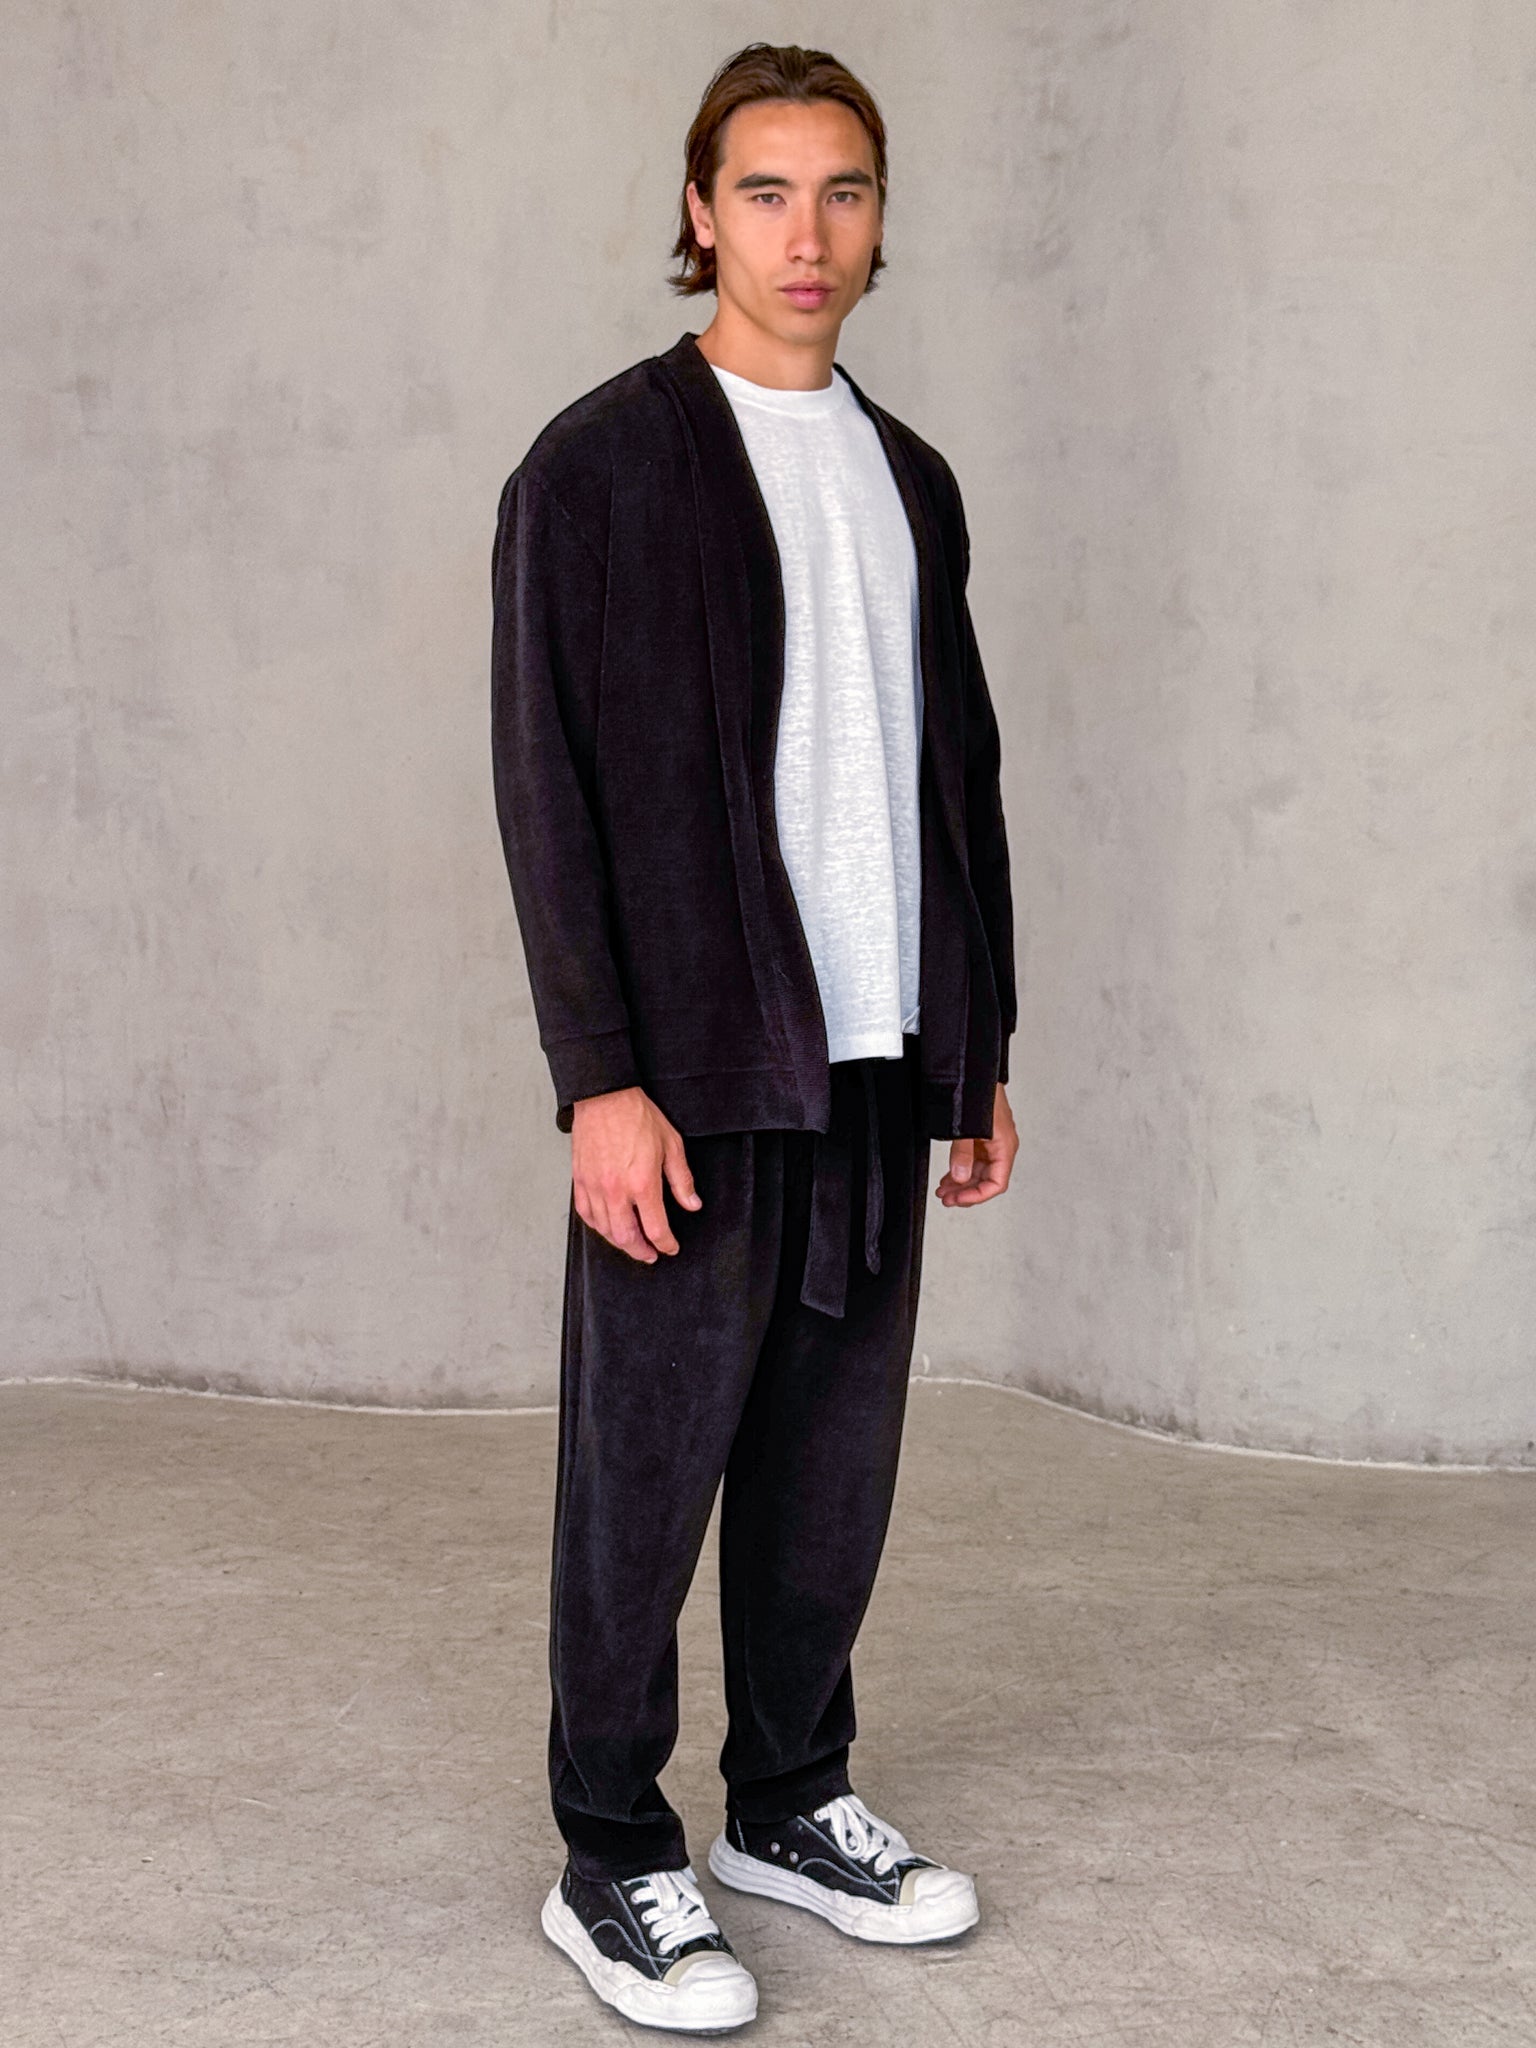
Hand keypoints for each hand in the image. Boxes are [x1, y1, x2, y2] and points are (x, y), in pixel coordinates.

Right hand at [570, 1086, 701, 1260]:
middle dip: (641, 1252)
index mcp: (643, 1183)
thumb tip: (692, 1204)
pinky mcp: (580, 1180)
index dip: (666, 1244)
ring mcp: (596, 1187)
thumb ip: (682, 1180)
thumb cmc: (637, 1116)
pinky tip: (607, 1227)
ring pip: (605, 1230)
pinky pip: (586, 1214)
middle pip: (627, 1237)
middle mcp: (617, 1190)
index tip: (670, 1247)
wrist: (605, 1096)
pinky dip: (598, 1226)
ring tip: (632, 1244)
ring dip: (620, 1242)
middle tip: (650, 1255)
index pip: (656, 1228)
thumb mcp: (671, 1145)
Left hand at [935, 1085, 1016, 1206]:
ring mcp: (991, 1142)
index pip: (996, 1183)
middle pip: (986, 1181)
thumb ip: (963, 1153)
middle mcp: (1001, 1147)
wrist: (977, 1071)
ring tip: (943, 1191)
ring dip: (961, 1183)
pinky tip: (948, 1177)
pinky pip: (973, 1161)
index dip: (977, 1196)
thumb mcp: (968, 1127)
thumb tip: (959, 1177)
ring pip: (979, 1172)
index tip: (958, 1199)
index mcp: (1005, 1146)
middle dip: (966, 1192)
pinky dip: (961, 1170)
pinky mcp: (982, 1137)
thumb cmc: (980, 1093)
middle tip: (945, 1198)